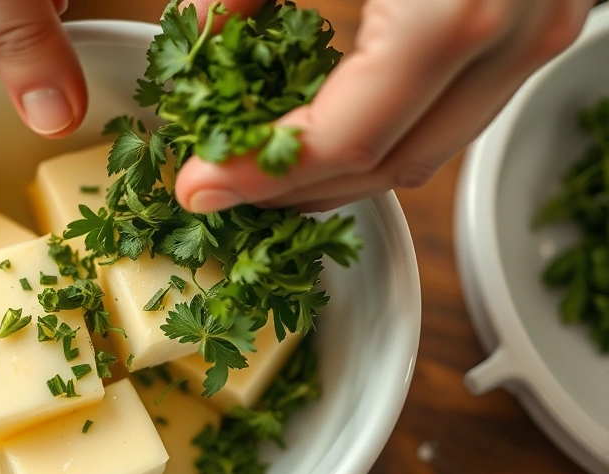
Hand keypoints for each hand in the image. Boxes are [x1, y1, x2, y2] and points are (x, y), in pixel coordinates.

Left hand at [175, 0, 593, 212]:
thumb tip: (200, 33)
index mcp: (450, 14)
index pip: (342, 141)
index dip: (258, 176)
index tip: (198, 186)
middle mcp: (511, 39)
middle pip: (386, 166)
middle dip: (292, 190)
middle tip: (222, 187)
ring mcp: (537, 36)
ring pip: (426, 151)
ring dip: (338, 171)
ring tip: (262, 165)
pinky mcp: (540, 23)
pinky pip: (453, 111)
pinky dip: (384, 132)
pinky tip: (327, 120)